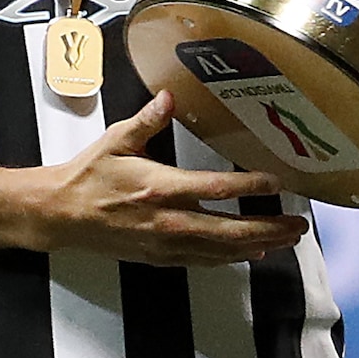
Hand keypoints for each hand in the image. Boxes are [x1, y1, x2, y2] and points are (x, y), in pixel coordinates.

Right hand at [33, 91, 306, 266]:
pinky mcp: (158, 257)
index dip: (250, 187)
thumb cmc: (88, 174)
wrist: (60, 214)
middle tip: (299, 225)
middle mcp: (167, 220)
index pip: (215, 189)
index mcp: (160, 187)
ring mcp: (164, 243)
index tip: (278, 182)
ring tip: (287, 239)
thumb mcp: (117, 139)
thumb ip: (148, 120)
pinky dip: (229, 258)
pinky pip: (202, 261)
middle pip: (228, 230)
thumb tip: (170, 96)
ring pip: (219, 251)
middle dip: (268, 227)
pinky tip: (250, 253)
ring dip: (257, 244)